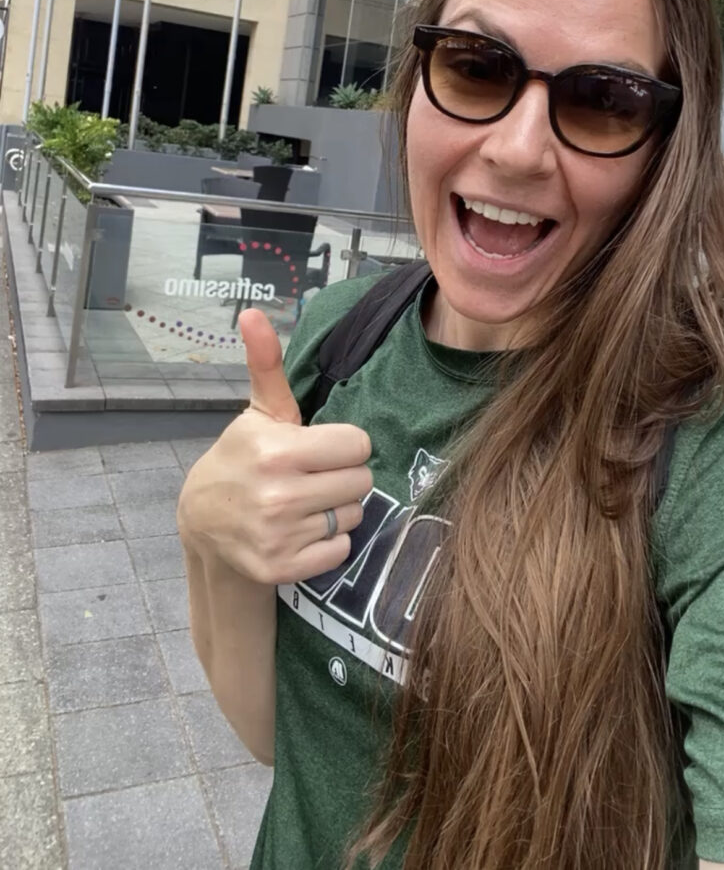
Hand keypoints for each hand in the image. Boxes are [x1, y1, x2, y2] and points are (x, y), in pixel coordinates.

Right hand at [177, 309, 371, 584]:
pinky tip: (300, 531)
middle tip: (312, 477)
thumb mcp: (258, 412)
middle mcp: (278, 495)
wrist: (204, 524)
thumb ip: (267, 364)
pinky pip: (340, 550)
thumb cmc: (243, 458)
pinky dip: (327, 543)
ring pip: (353, 515)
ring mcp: (279, 536)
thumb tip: (252, 312)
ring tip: (305, 503)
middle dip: (342, 476)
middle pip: (361, 481)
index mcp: (277, 450)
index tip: (318, 449)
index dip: (343, 444)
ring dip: (336, 509)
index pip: (359, 444)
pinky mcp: (282, 569)